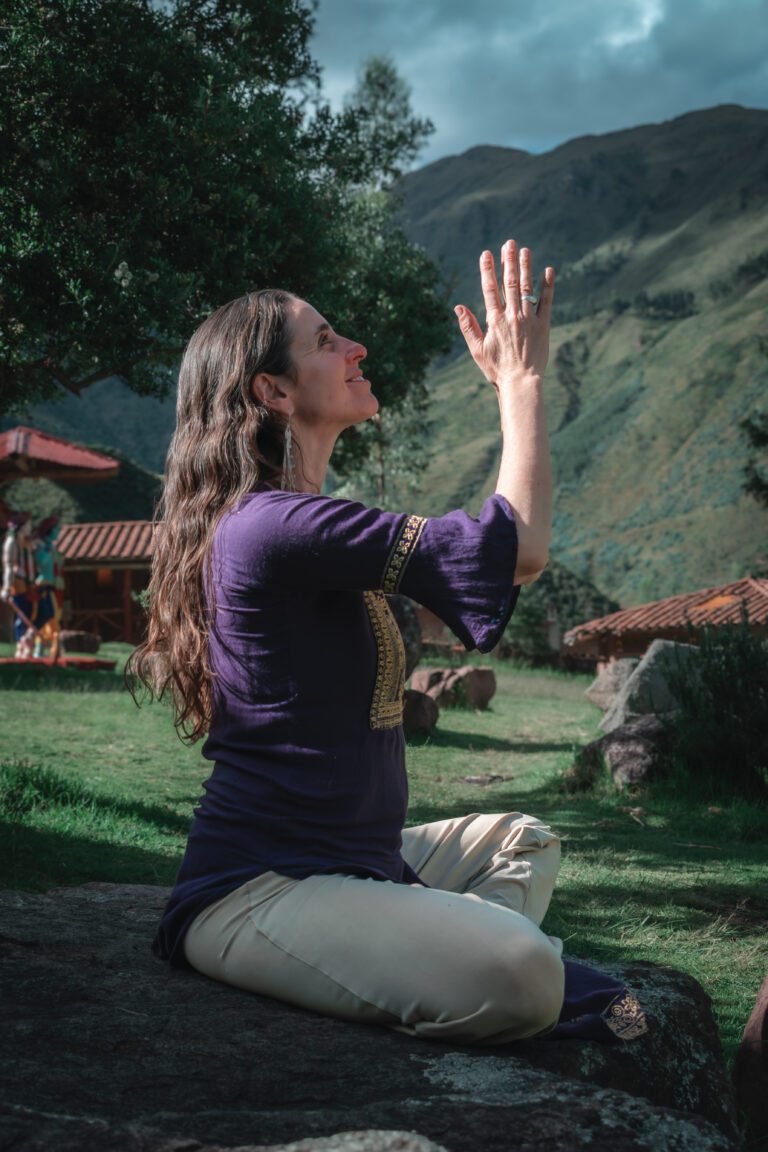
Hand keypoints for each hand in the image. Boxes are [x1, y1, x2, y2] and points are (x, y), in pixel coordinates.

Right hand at [454, 240, 553, 389]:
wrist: (521, 383)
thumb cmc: (497, 369)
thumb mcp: (477, 350)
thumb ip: (468, 327)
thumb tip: (457, 307)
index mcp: (494, 321)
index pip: (490, 289)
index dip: (488, 270)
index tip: (486, 254)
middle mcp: (512, 316)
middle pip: (509, 283)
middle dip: (509, 261)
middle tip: (509, 243)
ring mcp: (529, 320)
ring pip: (527, 288)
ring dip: (526, 267)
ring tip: (525, 250)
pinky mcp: (543, 326)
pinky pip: (547, 302)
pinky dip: (548, 285)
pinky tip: (548, 270)